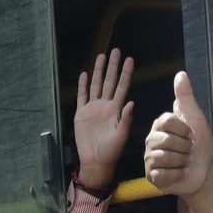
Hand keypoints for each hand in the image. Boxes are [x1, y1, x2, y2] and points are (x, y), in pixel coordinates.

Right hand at [73, 49, 137, 193]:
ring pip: (96, 85)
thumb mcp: (122, 136)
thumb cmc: (111, 151)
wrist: (95, 161)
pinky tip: (84, 74)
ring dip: (98, 71)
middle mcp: (105, 105)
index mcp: (116, 109)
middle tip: (116, 51)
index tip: (130, 60)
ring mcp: (93, 108)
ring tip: (101, 56)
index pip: (122, 87)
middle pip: (110, 81)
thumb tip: (131, 102)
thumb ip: (126, 119)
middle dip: (113, 66)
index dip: (126, 73)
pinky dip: (82, 85)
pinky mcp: (81, 113)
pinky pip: (82, 96)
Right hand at [145, 71, 212, 199]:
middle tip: (187, 151)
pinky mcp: (151, 175)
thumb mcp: (196, 119)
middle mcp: (151, 139)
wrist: (203, 172)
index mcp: (160, 124)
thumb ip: (186, 98)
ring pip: (165, 158)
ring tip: (183, 163)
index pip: (167, 121)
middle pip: (167, 140)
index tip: (191, 135)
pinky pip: (163, 174)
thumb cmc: (199, 146)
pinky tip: (178, 173)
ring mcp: (149, 158)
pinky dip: (177, 175)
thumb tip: (181, 73)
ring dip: (182, 162)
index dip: (184, 130)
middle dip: (185, 148)